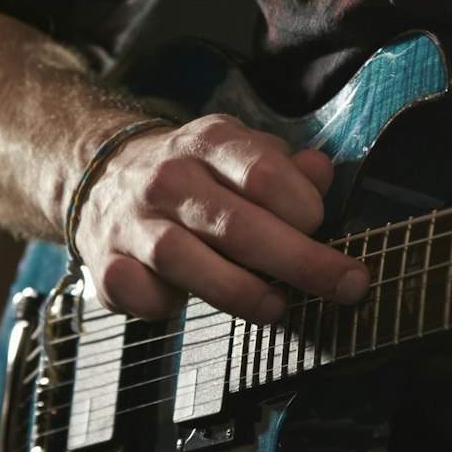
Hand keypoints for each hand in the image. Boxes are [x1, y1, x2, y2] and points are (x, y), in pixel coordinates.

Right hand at [76, 115, 368, 325]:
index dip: (304, 207)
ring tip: (276, 308)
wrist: (103, 175)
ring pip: (184, 260)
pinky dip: (163, 306)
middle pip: (238, 226)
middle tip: (347, 287)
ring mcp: (133, 222)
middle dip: (302, 263)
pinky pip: (136, 292)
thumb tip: (321, 174)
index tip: (321, 229)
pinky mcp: (105, 264)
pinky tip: (185, 305)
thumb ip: (286, 168)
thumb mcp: (241, 153)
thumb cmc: (196, 176)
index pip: (264, 173)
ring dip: (240, 292)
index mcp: (209, 143)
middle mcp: (169, 179)